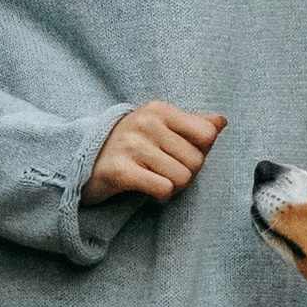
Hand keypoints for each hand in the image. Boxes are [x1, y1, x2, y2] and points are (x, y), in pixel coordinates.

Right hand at [87, 101, 225, 204]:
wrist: (85, 159)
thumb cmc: (132, 143)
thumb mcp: (161, 126)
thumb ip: (193, 124)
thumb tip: (221, 122)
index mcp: (160, 110)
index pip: (207, 135)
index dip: (201, 151)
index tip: (182, 155)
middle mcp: (145, 123)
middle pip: (196, 161)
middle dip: (186, 173)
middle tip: (166, 171)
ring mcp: (131, 146)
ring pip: (182, 178)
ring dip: (173, 186)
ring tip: (157, 179)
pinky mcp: (120, 171)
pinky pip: (163, 188)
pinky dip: (161, 195)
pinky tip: (150, 189)